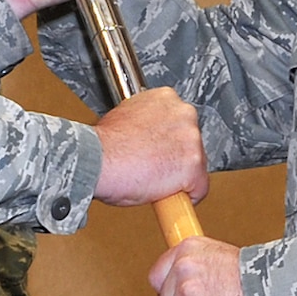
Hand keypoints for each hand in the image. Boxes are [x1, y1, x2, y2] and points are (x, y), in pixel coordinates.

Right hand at [94, 87, 207, 206]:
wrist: (98, 159)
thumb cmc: (104, 144)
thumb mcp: (125, 117)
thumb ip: (146, 123)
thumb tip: (149, 137)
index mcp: (166, 98)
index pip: (180, 123)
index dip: (168, 141)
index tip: (158, 150)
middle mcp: (184, 113)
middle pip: (191, 143)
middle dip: (176, 157)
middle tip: (152, 166)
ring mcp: (191, 139)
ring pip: (196, 165)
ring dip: (179, 176)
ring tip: (153, 179)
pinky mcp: (194, 165)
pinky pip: (199, 190)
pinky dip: (185, 197)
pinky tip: (164, 194)